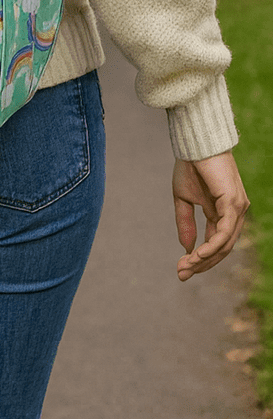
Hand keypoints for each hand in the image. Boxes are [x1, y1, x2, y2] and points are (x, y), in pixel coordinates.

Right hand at [173, 150, 248, 280]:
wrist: (195, 144)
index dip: (200, 259)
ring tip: (186, 266)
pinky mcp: (234, 203)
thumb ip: (186, 223)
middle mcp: (235, 214)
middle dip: (201, 264)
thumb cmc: (190, 167)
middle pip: (222, 249)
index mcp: (223, 213)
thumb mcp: (183, 199)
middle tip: (181, 273)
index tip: (181, 270)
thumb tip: (187, 248)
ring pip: (225, 244)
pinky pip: (225, 231)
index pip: (216, 244)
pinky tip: (197, 254)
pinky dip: (212, 245)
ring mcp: (237, 209)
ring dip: (205, 258)